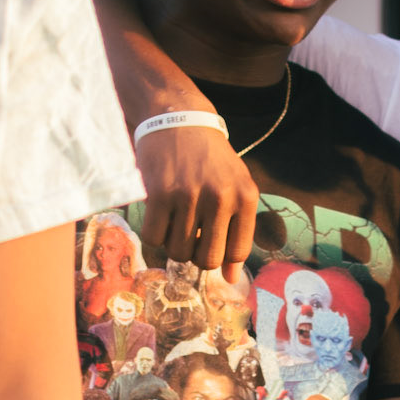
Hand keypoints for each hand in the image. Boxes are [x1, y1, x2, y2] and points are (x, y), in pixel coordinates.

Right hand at [136, 126, 258, 279]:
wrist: (179, 120)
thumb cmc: (210, 159)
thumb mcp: (235, 186)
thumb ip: (238, 230)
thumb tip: (232, 279)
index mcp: (245, 197)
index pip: (237, 253)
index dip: (222, 259)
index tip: (210, 247)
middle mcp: (220, 198)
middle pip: (207, 259)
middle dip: (196, 256)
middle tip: (190, 238)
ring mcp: (189, 196)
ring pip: (178, 252)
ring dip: (174, 245)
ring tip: (176, 223)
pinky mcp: (159, 194)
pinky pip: (154, 238)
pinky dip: (155, 235)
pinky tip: (160, 216)